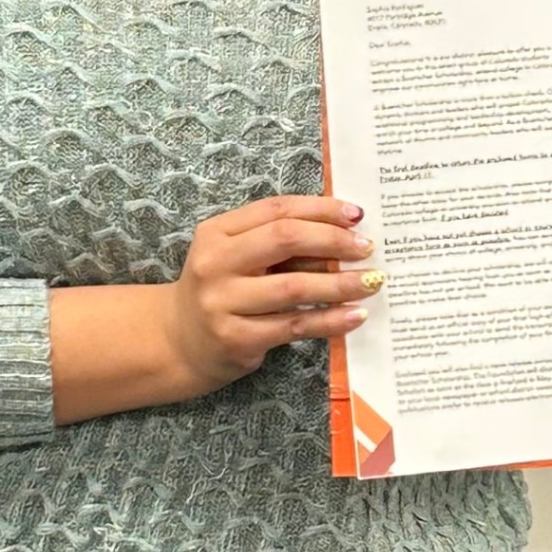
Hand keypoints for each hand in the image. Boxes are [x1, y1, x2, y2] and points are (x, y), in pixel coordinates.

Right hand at [48, 194, 378, 422]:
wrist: (179, 342)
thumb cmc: (221, 291)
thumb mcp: (235, 256)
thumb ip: (277, 242)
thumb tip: (344, 232)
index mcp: (216, 232)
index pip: (275, 210)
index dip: (320, 209)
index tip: (356, 215)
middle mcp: (215, 264)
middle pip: (284, 239)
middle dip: (333, 241)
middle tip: (367, 248)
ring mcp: (223, 302)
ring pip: (294, 287)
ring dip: (340, 283)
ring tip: (372, 282)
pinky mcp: (236, 338)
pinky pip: (295, 325)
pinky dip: (330, 320)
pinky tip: (355, 315)